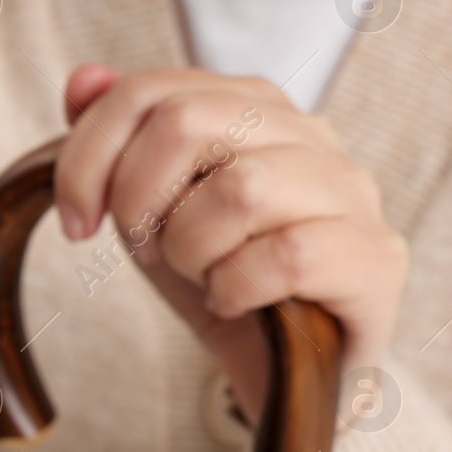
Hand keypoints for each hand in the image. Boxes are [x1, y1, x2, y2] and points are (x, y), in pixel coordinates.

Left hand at [53, 64, 406, 419]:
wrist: (282, 370)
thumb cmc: (217, 274)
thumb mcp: (148, 208)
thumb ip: (113, 140)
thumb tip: (82, 80)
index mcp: (251, 105)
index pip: (148, 92)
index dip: (89, 157)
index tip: (75, 220)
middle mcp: (308, 132)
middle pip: (186, 122)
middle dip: (137, 200)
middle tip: (146, 251)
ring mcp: (350, 191)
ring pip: (240, 189)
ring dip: (190, 249)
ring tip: (201, 276)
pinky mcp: (376, 256)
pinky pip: (287, 256)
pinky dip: (236, 288)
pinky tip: (233, 303)